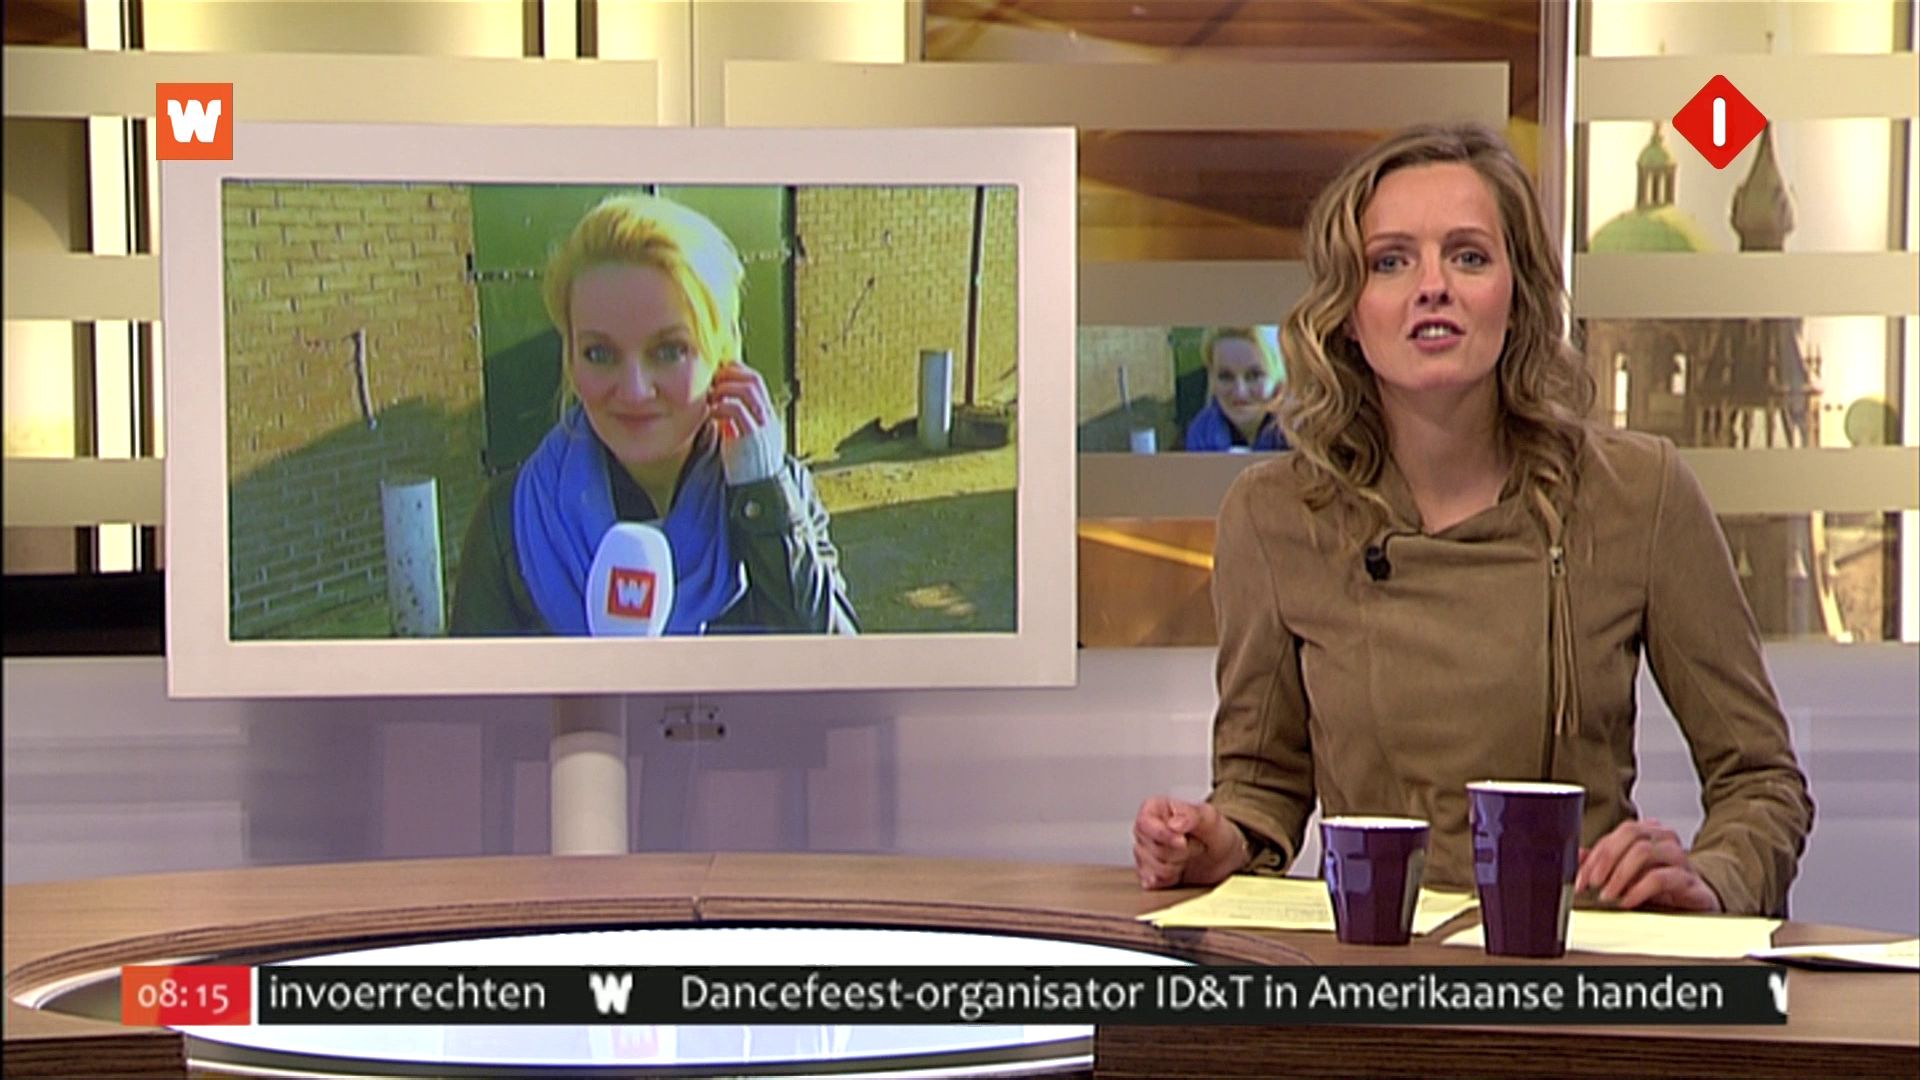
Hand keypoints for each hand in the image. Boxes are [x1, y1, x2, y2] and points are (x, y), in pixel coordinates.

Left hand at [707, 362, 782, 484]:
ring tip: (712, 396)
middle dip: (730, 375)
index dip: (736, 372)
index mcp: (766, 416)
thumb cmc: (747, 468)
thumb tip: (716, 406)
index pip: (755, 381)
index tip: (717, 376)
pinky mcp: (752, 437)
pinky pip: (737, 410)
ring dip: (725, 387)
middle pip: (754, 380)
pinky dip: (721, 406)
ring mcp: (762, 425)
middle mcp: (768, 417)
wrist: (760, 492)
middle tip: (712, 382)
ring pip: (748, 389)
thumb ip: (734, 422)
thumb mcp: (742, 439)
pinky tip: (711, 413)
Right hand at [1132, 795, 1249, 889]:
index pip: (1144, 823)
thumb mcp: (1210, 818)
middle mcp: (1144, 831)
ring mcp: (1143, 854)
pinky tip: (1180, 871)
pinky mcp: (1147, 875)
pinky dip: (1171, 880)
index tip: (1183, 840)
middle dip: (1179, 852)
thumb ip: (1192, 816)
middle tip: (1194, 844)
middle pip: (1152, 849)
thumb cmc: (1213, 832)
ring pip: (1154, 868)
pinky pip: (1152, 883)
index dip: (1163, 835)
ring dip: (1177, 867)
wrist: (1222, 856)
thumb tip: (1175, 823)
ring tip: (1188, 856)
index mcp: (1154, 809)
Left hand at [1575, 817, 1720, 911]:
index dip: (1594, 856)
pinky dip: (1638, 889)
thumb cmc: (1661, 885)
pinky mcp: (1690, 881)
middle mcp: (1664, 839)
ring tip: (1607, 895)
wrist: (1697, 903)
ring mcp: (1679, 858)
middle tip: (1592, 884)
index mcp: (1647, 832)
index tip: (1580, 879)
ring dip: (1619, 875)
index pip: (1615, 835)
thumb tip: (1577, 856)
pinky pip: (1661, 878)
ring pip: (1643, 851)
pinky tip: (1627, 901)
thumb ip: (1602, 863)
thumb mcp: (1627, 873)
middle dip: (1605, 860)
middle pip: (1630, 835)